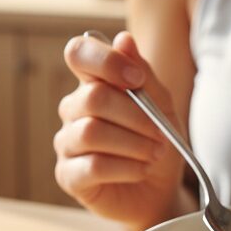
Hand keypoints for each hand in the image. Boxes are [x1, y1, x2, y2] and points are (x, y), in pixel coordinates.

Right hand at [54, 31, 187, 230]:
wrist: (159, 191)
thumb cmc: (156, 142)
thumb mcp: (162, 105)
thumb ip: (143, 74)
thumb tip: (123, 39)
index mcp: (93, 83)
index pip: (78, 53)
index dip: (106, 61)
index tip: (136, 79)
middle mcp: (74, 109)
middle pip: (94, 97)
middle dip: (136, 116)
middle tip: (161, 133)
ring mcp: (67, 143)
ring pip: (91, 132)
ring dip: (133, 143)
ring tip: (155, 153)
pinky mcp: (68, 175)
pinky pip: (91, 166)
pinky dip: (124, 167)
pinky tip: (140, 170)